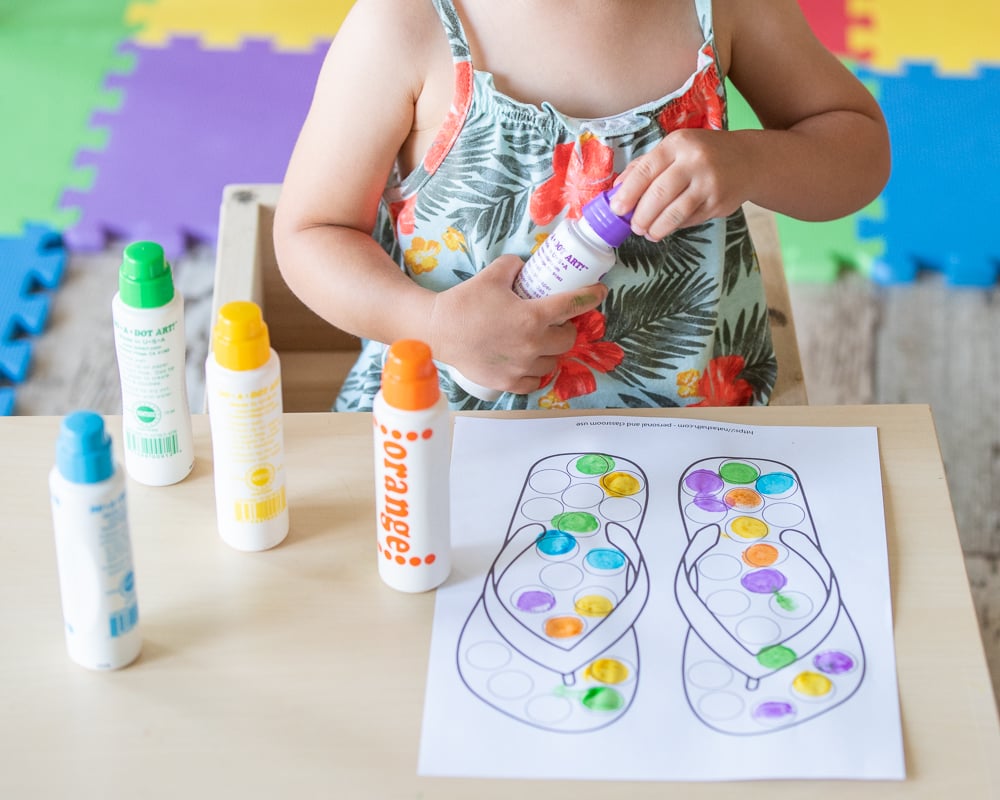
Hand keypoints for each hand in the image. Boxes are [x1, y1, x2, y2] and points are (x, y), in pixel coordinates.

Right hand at [428, 254, 607, 394]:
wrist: (437, 331)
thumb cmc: (464, 302)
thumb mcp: (492, 274)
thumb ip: (515, 267)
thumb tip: (526, 267)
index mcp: (533, 317)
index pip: (573, 305)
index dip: (591, 296)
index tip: (599, 292)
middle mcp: (533, 345)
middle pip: (567, 339)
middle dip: (566, 329)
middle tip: (556, 323)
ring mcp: (522, 367)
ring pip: (553, 362)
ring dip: (551, 351)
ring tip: (539, 343)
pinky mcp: (508, 382)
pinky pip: (534, 381)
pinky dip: (535, 372)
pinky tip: (529, 362)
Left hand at [611, 129, 751, 240]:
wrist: (749, 160)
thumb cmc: (703, 154)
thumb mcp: (675, 149)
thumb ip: (645, 165)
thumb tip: (617, 188)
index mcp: (678, 144)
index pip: (646, 169)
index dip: (628, 192)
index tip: (617, 209)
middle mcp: (694, 161)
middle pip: (659, 194)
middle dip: (641, 215)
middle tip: (634, 226)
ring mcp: (709, 183)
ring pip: (675, 212)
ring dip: (657, 227)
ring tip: (648, 233)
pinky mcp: (719, 203)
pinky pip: (690, 219)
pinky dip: (675, 226)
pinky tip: (668, 226)